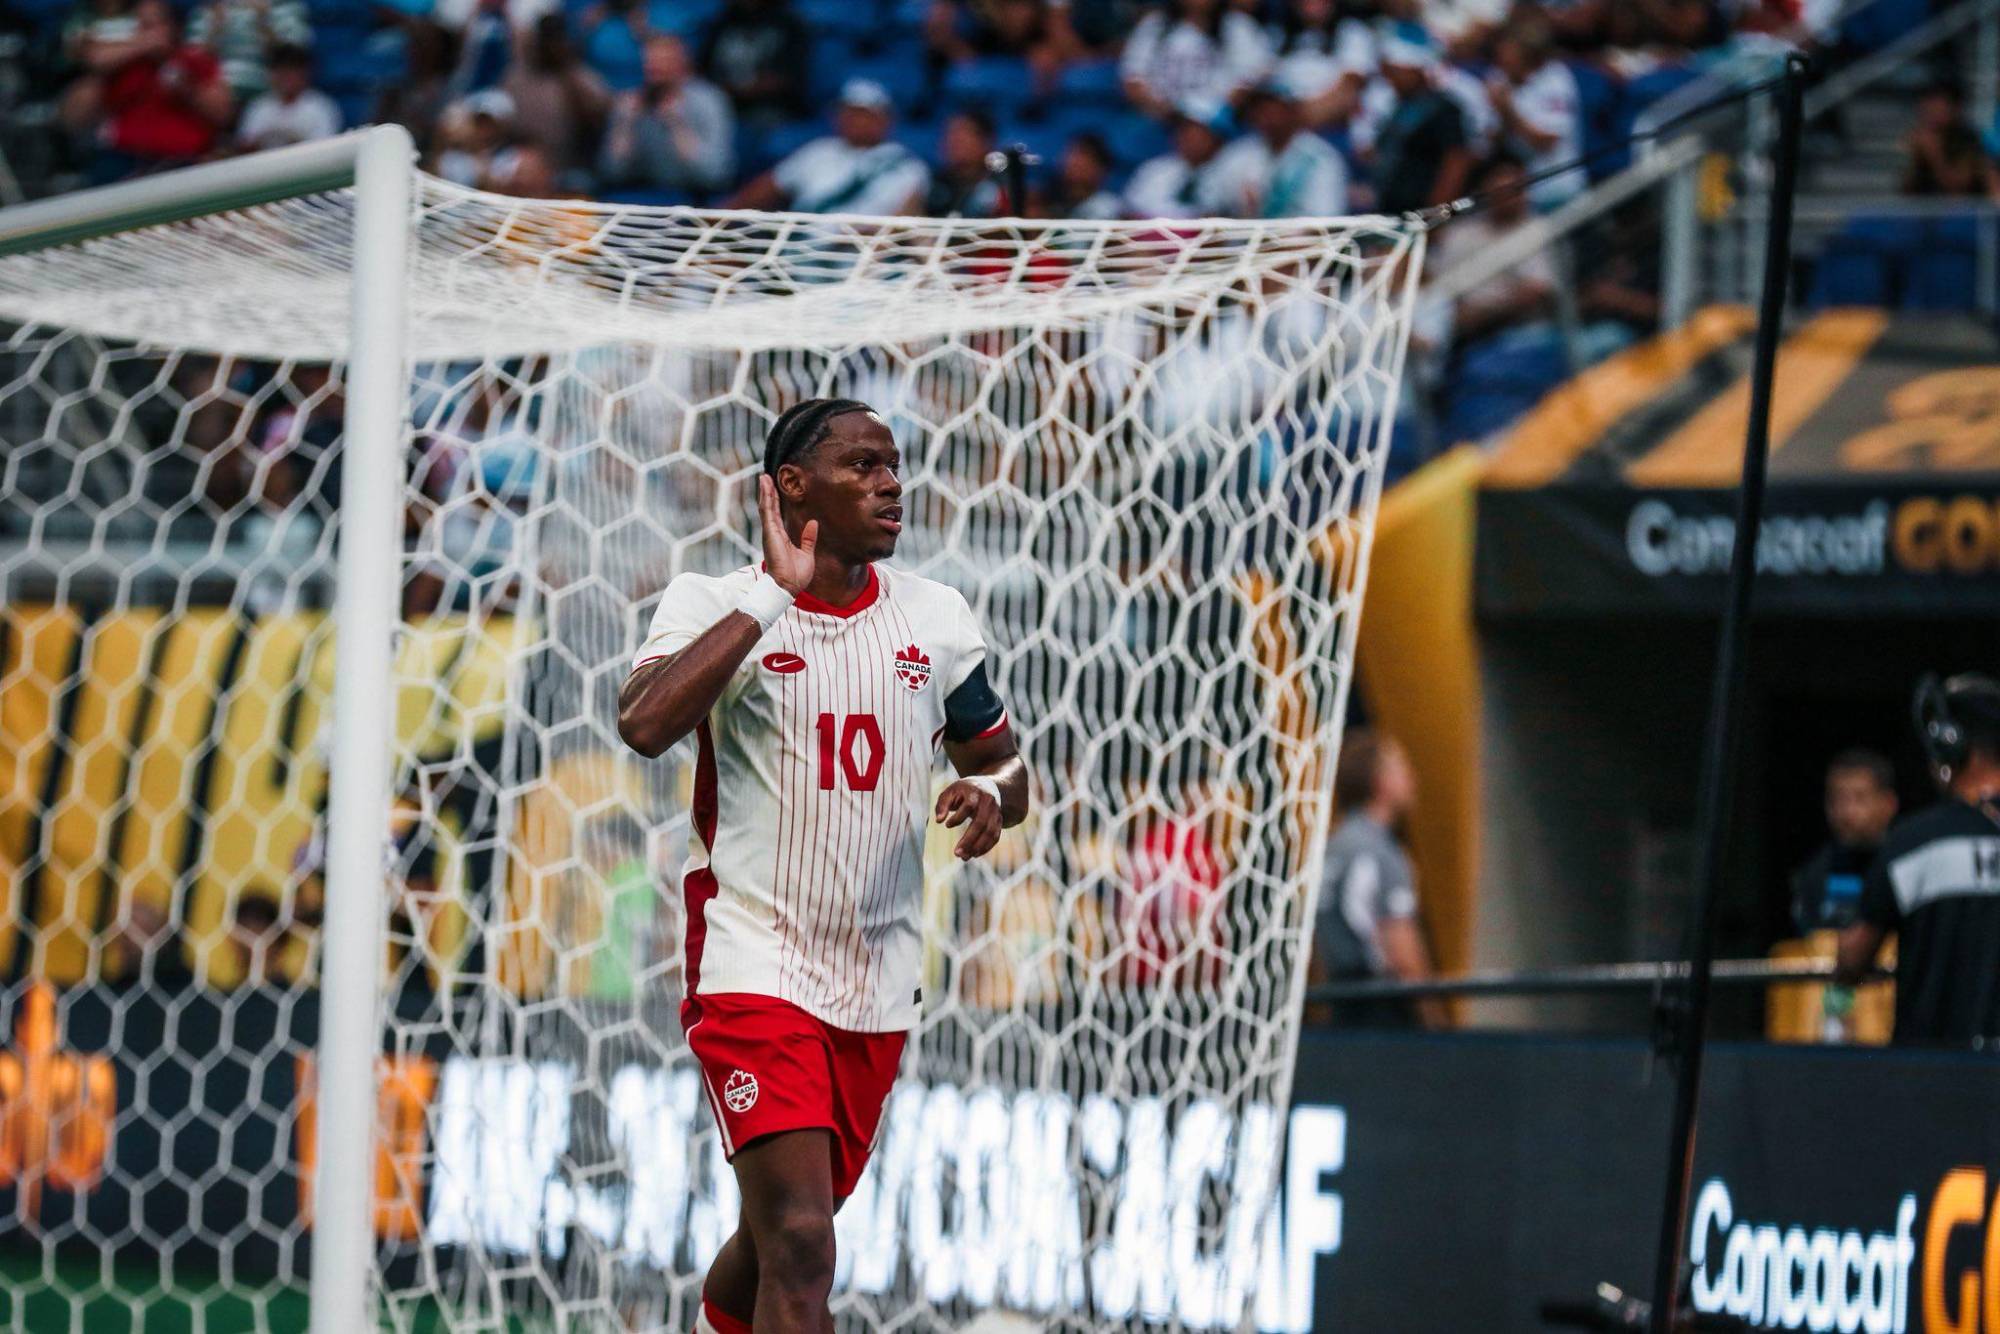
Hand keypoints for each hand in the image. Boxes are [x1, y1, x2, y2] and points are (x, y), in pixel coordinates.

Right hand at [758, 473, 816, 592]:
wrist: (788, 586)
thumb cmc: (796, 575)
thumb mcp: (807, 554)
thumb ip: (808, 538)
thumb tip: (813, 523)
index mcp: (781, 537)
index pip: (776, 514)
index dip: (775, 500)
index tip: (774, 488)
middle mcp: (773, 532)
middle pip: (769, 507)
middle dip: (768, 492)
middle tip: (766, 477)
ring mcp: (770, 532)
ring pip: (766, 506)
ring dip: (766, 491)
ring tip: (764, 477)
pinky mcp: (770, 532)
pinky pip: (767, 511)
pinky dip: (766, 497)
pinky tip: (766, 486)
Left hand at [935, 780, 1001, 859]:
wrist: (987, 787)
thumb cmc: (964, 791)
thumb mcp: (950, 792)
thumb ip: (942, 804)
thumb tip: (938, 820)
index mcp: (975, 793)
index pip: (969, 806)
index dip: (958, 817)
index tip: (946, 825)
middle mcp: (988, 803)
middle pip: (981, 823)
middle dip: (969, 840)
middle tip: (957, 853)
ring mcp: (996, 813)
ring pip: (990, 832)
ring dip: (978, 847)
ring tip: (964, 858)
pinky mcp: (999, 821)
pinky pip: (995, 836)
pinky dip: (986, 847)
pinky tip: (974, 855)